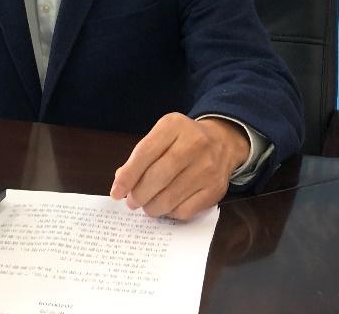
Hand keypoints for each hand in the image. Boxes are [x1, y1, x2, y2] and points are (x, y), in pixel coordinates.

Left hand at [109, 112, 249, 220]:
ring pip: (170, 198)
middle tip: (132, 202)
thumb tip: (121, 182)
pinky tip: (167, 206)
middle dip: (139, 194)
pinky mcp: (215, 189)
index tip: (116, 192)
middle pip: (157, 177)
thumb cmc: (183, 140)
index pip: (145, 153)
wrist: (222, 142)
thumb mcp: (162, 136)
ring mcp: (207, 167)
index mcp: (174, 126)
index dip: (128, 175)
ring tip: (147, 206)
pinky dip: (170, 213)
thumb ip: (141, 156)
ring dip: (152, 207)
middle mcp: (194, 143)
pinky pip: (185, 210)